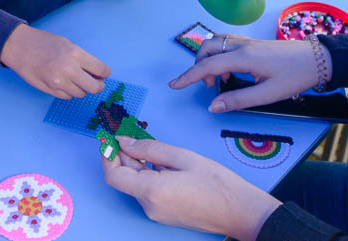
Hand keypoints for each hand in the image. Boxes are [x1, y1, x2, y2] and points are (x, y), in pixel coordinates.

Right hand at [0, 24, 109, 98]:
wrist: (20, 47)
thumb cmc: (44, 43)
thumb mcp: (67, 44)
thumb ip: (82, 58)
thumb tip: (98, 74)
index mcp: (75, 54)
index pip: (101, 70)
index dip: (104, 73)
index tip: (103, 73)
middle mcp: (68, 70)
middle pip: (95, 88)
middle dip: (98, 85)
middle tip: (95, 81)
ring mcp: (58, 82)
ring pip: (81, 93)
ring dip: (81, 88)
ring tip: (73, 77)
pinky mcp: (49, 90)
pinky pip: (67, 96)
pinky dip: (68, 91)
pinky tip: (63, 81)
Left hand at [101, 136, 280, 240]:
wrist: (240, 211)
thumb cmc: (217, 184)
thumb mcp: (183, 157)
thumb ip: (150, 149)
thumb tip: (125, 142)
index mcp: (151, 191)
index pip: (114, 175)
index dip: (108, 155)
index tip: (110, 138)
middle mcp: (149, 206)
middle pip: (125, 178)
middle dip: (124, 155)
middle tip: (131, 133)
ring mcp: (157, 213)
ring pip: (137, 184)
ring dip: (138, 165)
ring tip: (153, 146)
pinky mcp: (165, 214)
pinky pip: (149, 192)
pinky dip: (149, 175)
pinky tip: (164, 163)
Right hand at [169, 34, 326, 111]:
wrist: (318, 59)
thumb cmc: (295, 77)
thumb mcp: (267, 95)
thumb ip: (238, 100)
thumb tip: (213, 106)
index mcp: (243, 58)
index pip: (207, 66)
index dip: (188, 76)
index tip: (173, 85)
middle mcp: (242, 46)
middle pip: (207, 48)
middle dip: (198, 66)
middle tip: (206, 87)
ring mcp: (248, 42)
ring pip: (216, 43)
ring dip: (209, 59)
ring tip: (218, 81)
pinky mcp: (253, 43)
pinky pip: (227, 44)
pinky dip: (220, 55)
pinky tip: (231, 72)